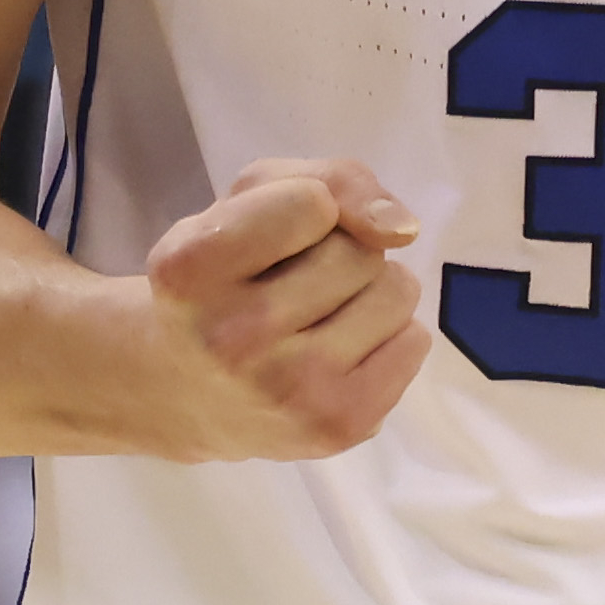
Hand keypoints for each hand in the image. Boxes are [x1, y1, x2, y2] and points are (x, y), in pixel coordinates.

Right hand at [137, 156, 429, 460]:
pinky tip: (340, 353)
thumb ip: (332, 179)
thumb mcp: (251, 199)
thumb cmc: (226, 276)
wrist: (189, 393)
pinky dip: (390, 336)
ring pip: (397, 291)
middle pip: (361, 251)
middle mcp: (233, 335)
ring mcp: (288, 389)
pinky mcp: (337, 425)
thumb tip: (400, 229)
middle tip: (295, 283)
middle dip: (342, 253)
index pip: (313, 202)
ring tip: (320, 317)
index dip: (308, 208)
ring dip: (371, 292)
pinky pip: (415, 342)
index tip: (274, 239)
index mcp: (192, 267)